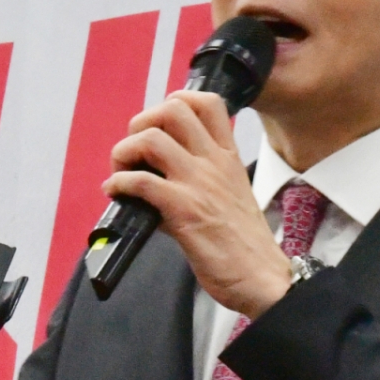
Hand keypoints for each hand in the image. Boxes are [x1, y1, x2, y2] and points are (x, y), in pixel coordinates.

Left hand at [102, 91, 290, 318]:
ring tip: (120, 172)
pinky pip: (140, 181)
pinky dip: (118, 183)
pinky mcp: (183, 210)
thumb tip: (154, 186)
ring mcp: (198, 184)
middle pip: (173, 109)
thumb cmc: (246, 246)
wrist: (263, 278)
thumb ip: (197, 184)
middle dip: (142, 122)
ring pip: (150, 139)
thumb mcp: (230, 199)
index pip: (207, 103)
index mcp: (228, 158)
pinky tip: (117, 194)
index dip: (176, 100)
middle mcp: (214, 163)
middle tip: (135, 151)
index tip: (160, 122)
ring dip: (124, 152)